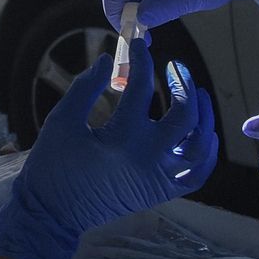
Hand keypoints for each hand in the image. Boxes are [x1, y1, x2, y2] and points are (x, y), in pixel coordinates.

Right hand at [0, 40, 218, 258]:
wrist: (52, 214)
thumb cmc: (52, 167)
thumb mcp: (62, 121)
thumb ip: (86, 87)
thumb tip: (110, 61)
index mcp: (123, 138)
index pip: (142, 88)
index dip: (141, 60)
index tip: (138, 44)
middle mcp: (149, 159)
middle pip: (185, 116)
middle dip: (184, 84)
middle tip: (175, 67)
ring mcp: (159, 179)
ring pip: (200, 146)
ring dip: (204, 116)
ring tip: (197, 95)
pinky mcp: (161, 193)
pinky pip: (197, 174)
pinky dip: (206, 153)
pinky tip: (202, 132)